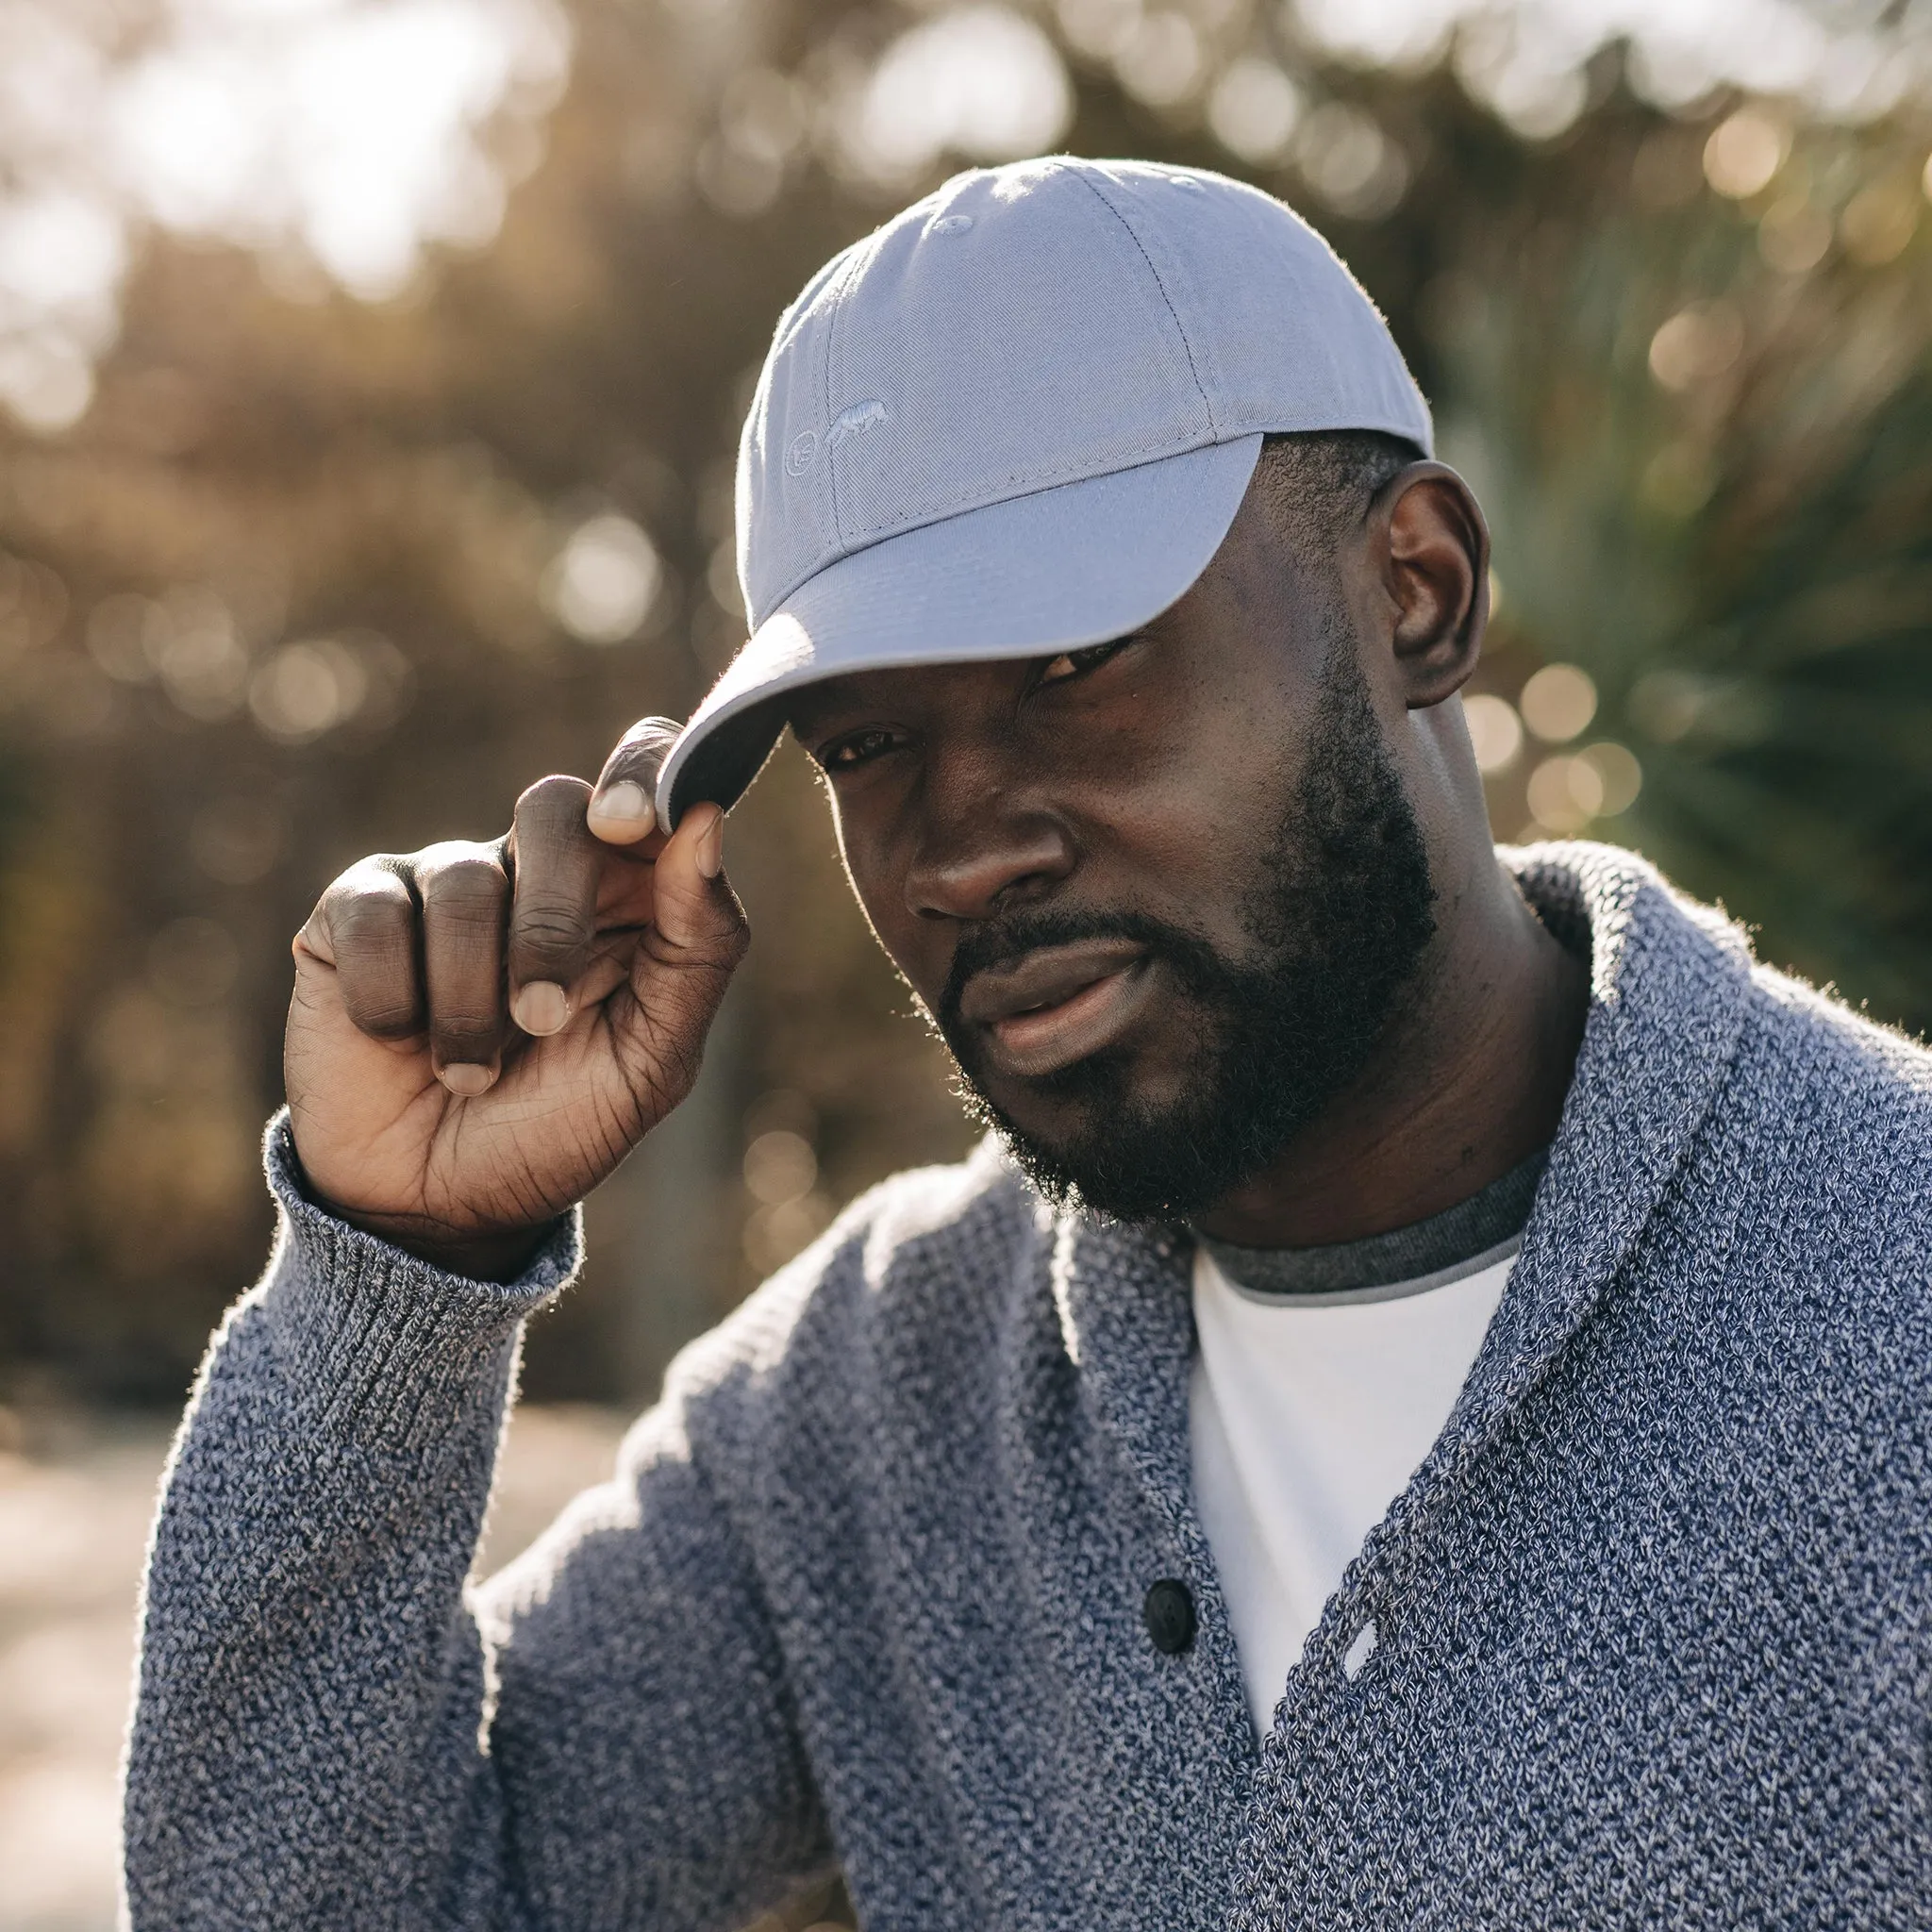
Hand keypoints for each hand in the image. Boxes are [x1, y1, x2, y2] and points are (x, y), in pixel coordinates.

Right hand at [284, 719, 745, 1278]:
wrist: (438, 1207)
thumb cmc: (559, 1126)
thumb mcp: (654, 1058)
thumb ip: (698, 945)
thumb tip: (707, 821)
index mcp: (627, 891)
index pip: (647, 774)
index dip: (642, 771)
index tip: (629, 823)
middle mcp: (537, 867)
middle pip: (553, 810)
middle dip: (551, 926)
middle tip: (540, 1023)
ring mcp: (444, 881)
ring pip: (465, 880)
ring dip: (471, 1001)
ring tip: (469, 1074)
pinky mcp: (355, 911)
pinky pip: (377, 916)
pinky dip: (396, 1002)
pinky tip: (401, 1043)